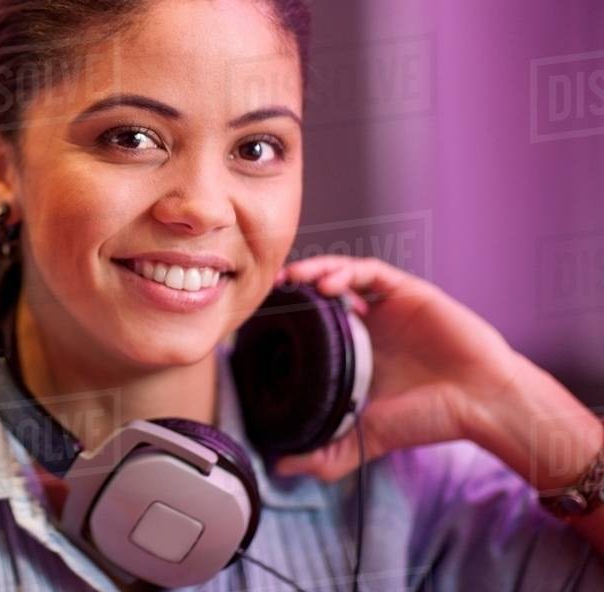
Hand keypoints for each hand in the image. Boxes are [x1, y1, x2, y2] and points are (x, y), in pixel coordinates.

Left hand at [270, 254, 521, 480]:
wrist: (481, 404)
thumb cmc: (429, 419)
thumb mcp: (366, 438)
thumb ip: (326, 454)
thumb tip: (279, 467)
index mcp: (352, 352)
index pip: (309, 324)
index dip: (283, 317)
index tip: (256, 320)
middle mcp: (366, 324)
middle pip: (319, 293)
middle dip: (291, 287)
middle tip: (269, 290)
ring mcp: (386, 306)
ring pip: (341, 274)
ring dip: (314, 271)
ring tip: (293, 280)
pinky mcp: (407, 291)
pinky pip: (371, 271)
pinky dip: (346, 272)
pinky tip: (328, 286)